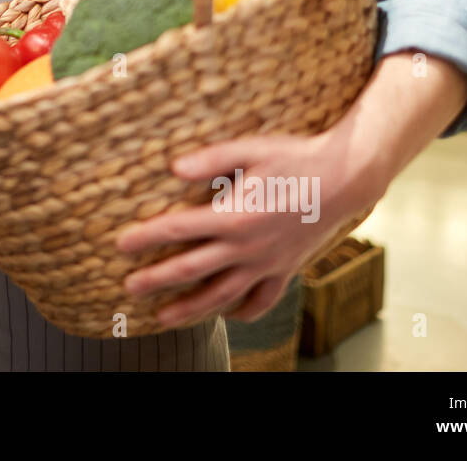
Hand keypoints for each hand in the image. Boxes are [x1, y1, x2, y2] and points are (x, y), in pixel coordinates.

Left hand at [116, 129, 379, 328]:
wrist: (345, 178)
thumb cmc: (295, 158)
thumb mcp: (250, 149)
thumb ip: (210, 159)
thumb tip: (173, 168)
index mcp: (233, 216)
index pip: (178, 229)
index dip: (146, 237)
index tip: (120, 244)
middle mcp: (246, 247)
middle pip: (191, 269)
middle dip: (156, 280)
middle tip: (129, 288)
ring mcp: (266, 263)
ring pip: (221, 295)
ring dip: (190, 308)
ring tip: (164, 318)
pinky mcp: (286, 269)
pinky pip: (262, 300)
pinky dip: (243, 311)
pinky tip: (228, 314)